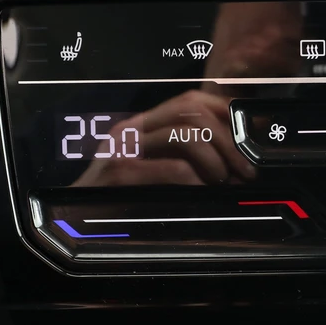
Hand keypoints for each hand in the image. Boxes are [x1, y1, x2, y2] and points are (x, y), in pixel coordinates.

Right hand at [72, 90, 254, 186]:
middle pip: (193, 109)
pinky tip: (202, 194)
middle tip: (245, 171)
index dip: (227, 114)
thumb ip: (189, 159)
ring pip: (185, 133)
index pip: (193, 99)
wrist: (77, 226)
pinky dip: (197, 181)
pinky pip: (174, 168)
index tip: (248, 142)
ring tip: (223, 183)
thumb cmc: (123, 203)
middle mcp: (134, 129)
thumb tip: (238, 158)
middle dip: (229, 140)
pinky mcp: (121, 174)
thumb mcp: (161, 174)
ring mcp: (124, 148)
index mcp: (145, 125)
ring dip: (216, 160)